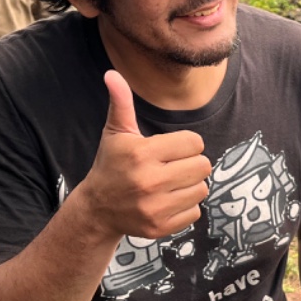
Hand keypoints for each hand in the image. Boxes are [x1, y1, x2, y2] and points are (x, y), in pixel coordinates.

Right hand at [77, 70, 211, 239]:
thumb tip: (112, 74)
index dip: (185, 144)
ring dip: (190, 185)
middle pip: (203, 166)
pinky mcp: (160, 227)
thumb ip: (121, 103)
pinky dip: (185, 207)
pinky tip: (167, 201)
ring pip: (202, 189)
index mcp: (142, 154)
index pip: (194, 143)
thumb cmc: (111, 165)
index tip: (169, 149)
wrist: (97, 209)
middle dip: (191, 164)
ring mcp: (155, 207)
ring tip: (170, 183)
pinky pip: (195, 212)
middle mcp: (149, 181)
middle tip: (173, 167)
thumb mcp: (116, 133)